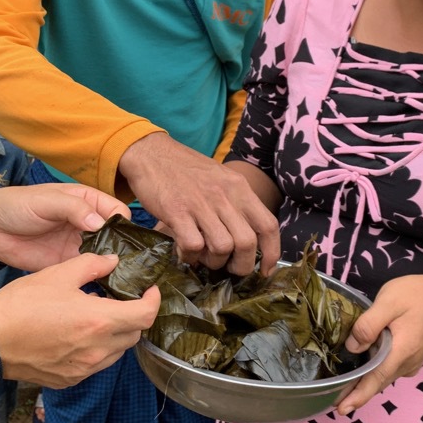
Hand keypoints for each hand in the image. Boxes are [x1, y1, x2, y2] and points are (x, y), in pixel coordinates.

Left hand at [0, 183, 129, 271]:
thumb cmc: (19, 204)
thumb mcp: (48, 200)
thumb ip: (74, 209)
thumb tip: (100, 223)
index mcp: (88, 202)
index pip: (117, 212)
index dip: (123, 225)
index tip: (125, 240)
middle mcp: (89, 224)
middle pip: (116, 237)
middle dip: (123, 250)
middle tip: (128, 266)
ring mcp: (79, 245)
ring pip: (105, 257)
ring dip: (112, 267)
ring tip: (121, 280)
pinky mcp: (67, 264)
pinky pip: (88, 272)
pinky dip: (96, 279)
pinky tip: (104, 287)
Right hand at [0, 254, 159, 386]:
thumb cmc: (21, 306)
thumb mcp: (57, 274)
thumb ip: (91, 265)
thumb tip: (112, 261)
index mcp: (98, 321)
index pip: (145, 315)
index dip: (153, 300)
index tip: (149, 289)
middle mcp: (96, 350)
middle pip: (134, 335)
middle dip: (134, 315)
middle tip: (122, 298)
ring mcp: (83, 369)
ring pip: (116, 352)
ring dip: (116, 333)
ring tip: (99, 315)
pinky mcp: (70, 379)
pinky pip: (96, 364)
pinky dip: (98, 348)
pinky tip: (79, 333)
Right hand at [118, 132, 279, 274]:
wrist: (150, 152)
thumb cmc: (184, 169)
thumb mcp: (220, 178)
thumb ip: (235, 203)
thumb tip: (246, 239)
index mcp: (239, 187)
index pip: (268, 225)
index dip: (272, 253)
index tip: (264, 270)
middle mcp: (224, 195)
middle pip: (247, 243)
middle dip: (239, 265)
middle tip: (226, 267)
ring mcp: (201, 203)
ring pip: (222, 247)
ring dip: (213, 262)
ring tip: (201, 257)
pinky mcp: (177, 211)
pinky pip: (193, 245)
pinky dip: (190, 256)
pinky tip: (183, 251)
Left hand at [335, 274, 422, 414]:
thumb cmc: (416, 296)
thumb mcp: (389, 301)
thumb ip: (369, 324)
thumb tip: (352, 347)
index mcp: (401, 351)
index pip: (376, 378)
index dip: (358, 395)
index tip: (342, 409)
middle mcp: (407, 363)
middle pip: (377, 382)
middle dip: (356, 394)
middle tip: (332, 401)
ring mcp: (410, 363)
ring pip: (383, 378)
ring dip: (364, 385)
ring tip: (341, 390)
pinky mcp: (410, 359)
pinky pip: (389, 371)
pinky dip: (374, 375)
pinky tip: (361, 371)